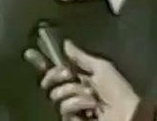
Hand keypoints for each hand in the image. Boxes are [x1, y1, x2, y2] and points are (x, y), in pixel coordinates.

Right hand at [24, 40, 140, 120]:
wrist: (127, 113)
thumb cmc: (117, 89)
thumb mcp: (101, 67)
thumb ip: (81, 57)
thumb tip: (66, 43)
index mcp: (79, 76)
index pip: (56, 68)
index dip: (43, 61)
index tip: (30, 53)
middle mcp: (72, 91)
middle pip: (50, 81)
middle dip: (56, 75)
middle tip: (68, 74)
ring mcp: (72, 107)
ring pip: (57, 95)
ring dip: (75, 93)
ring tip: (91, 96)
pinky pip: (65, 110)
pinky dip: (78, 105)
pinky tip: (91, 108)